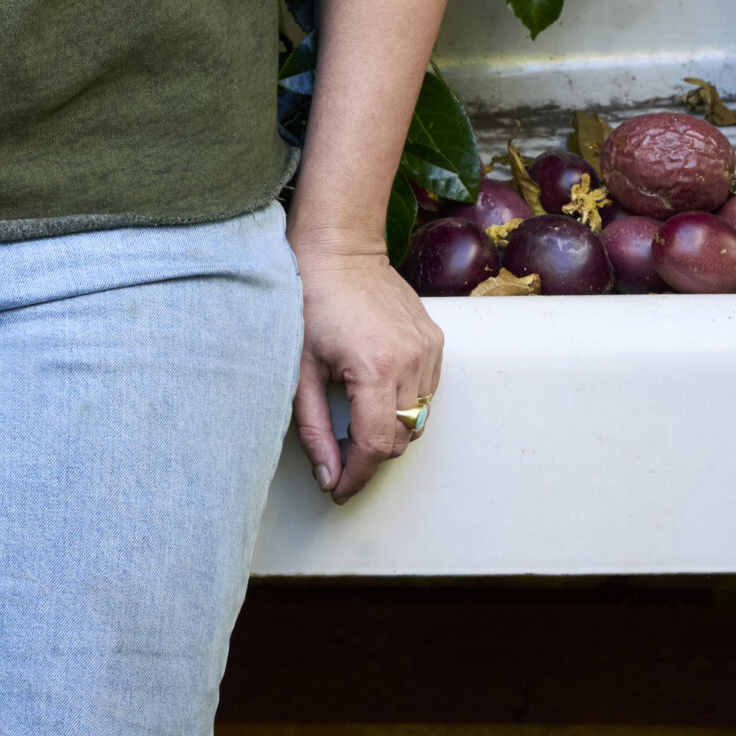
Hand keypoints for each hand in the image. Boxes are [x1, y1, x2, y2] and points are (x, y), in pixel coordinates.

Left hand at [289, 234, 442, 506]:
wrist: (339, 246)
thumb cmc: (309, 299)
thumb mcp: (299, 368)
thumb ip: (313, 428)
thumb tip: (327, 477)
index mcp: (375, 368)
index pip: (377, 446)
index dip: (357, 476)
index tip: (337, 488)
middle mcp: (411, 361)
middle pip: (401, 438)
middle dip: (370, 456)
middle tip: (338, 455)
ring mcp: (428, 349)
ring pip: (418, 419)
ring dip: (389, 430)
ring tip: (354, 420)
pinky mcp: (435, 339)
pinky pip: (427, 391)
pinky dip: (404, 402)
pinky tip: (374, 389)